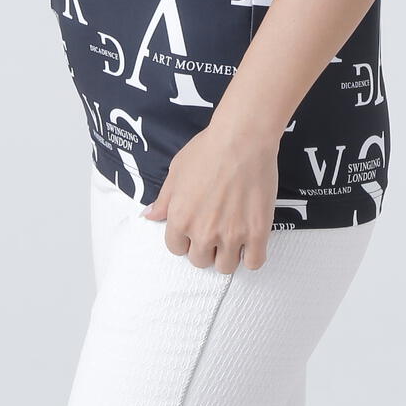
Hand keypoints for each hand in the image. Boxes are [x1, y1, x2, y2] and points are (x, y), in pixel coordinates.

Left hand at [142, 124, 278, 272]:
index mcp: (180, 218)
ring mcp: (231, 234)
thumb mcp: (177, 170)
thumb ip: (163, 199)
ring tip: (233, 236)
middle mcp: (203, 232)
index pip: (176, 248)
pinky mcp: (256, 232)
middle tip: (215, 230)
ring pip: (225, 267)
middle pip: (200, 260)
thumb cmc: (209, 149)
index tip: (195, 229)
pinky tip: (251, 241)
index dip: (185, 239)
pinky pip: (254, 262)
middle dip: (206, 248)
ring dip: (228, 255)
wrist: (242, 139)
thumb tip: (149, 215)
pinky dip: (252, 256)